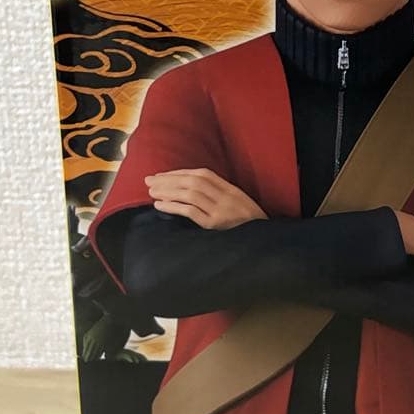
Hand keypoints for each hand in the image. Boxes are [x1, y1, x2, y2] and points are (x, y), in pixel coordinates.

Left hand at [144, 168, 267, 229]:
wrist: (264, 240)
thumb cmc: (248, 223)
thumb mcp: (237, 203)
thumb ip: (219, 194)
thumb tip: (191, 189)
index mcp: (231, 189)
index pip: (203, 174)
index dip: (180, 173)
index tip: (162, 175)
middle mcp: (226, 197)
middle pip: (193, 182)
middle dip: (169, 179)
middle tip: (149, 181)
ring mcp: (221, 211)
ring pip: (190, 194)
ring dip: (168, 192)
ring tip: (151, 192)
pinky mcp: (215, 225)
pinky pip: (191, 212)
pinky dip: (173, 207)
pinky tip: (160, 206)